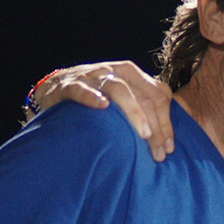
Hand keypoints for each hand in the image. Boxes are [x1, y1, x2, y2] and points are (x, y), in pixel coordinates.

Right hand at [34, 62, 175, 160]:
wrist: (53, 91)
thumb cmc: (93, 100)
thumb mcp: (121, 101)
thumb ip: (142, 110)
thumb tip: (167, 139)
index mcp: (132, 74)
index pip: (158, 94)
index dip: (167, 122)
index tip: (169, 147)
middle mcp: (114, 71)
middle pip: (143, 95)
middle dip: (155, 126)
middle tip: (159, 152)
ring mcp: (92, 76)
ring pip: (119, 89)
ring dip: (134, 112)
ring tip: (144, 134)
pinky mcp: (69, 85)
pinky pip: (82, 89)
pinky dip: (92, 97)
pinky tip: (103, 107)